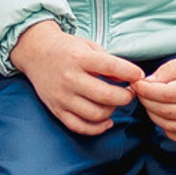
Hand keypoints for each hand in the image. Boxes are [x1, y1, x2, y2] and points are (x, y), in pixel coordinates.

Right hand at [12, 19, 146, 134]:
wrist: (36, 53)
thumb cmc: (68, 49)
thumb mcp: (89, 46)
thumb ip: (109, 62)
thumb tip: (130, 79)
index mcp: (79, 58)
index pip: (111, 66)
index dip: (130, 73)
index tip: (138, 75)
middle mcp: (70, 78)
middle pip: (105, 95)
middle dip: (125, 96)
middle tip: (130, 92)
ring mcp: (62, 96)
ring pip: (95, 114)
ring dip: (112, 111)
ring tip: (115, 103)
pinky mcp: (56, 109)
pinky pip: (79, 126)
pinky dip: (97, 128)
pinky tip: (106, 121)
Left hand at [141, 35, 175, 142]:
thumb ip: (167, 71)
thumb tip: (145, 84)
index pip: (166, 95)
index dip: (146, 90)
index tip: (135, 82)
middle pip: (165, 112)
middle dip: (147, 101)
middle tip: (140, 89)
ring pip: (169, 126)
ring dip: (154, 114)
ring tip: (150, 99)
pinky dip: (167, 127)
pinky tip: (164, 113)